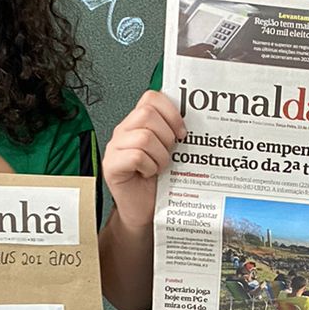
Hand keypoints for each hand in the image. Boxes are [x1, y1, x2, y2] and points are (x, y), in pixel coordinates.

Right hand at [103, 91, 184, 230]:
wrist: (145, 212)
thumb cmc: (158, 184)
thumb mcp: (171, 153)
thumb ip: (175, 133)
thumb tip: (196, 121)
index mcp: (138, 123)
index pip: (151, 98)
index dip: (171, 111)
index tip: (182, 131)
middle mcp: (124, 131)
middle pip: (147, 114)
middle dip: (166, 135)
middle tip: (169, 152)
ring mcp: (115, 148)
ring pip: (144, 136)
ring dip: (160, 155)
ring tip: (160, 167)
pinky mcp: (112, 166)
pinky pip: (135, 156)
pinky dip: (149, 167)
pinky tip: (149, 174)